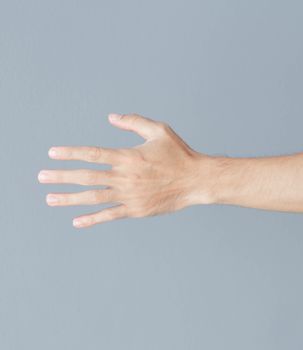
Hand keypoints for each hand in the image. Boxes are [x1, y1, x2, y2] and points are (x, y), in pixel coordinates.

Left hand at [38, 114, 213, 227]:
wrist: (197, 180)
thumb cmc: (179, 154)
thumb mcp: (159, 130)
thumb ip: (134, 122)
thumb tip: (111, 117)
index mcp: (128, 156)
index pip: (92, 154)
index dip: (71, 153)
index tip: (52, 153)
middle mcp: (125, 176)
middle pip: (86, 177)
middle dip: (61, 177)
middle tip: (41, 176)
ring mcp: (129, 195)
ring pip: (93, 197)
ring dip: (69, 198)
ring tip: (50, 199)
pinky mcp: (136, 209)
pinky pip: (109, 215)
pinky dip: (92, 219)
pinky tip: (76, 221)